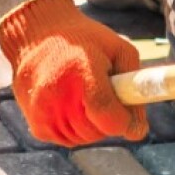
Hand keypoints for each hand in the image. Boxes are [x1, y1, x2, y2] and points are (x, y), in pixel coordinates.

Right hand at [0, 0, 146, 146]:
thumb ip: (136, 86)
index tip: (132, 117)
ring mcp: (43, 112)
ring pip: (83, 138)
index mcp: (80, 69)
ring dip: (92, 124)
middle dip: (108, 119)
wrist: (36, 35)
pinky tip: (69, 103)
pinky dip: (74, 127)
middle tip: (105, 95)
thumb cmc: (85, 41)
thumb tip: (137, 131)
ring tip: (85, 95)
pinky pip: (67, 138)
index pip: (106, 112)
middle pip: (97, 130)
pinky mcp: (36, 125)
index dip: (125, 121)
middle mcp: (56, 93)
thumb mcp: (119, 49)